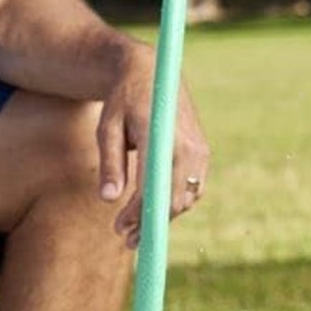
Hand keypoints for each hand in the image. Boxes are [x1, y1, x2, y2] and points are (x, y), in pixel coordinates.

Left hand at [95, 47, 210, 248]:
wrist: (153, 72)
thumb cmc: (124, 99)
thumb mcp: (108, 128)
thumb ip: (111, 163)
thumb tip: (109, 199)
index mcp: (163, 138)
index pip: (154, 189)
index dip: (138, 214)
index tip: (119, 229)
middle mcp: (189, 146)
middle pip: (174, 199)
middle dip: (151, 223)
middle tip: (126, 238)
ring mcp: (200, 149)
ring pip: (187, 196)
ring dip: (165, 216)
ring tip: (137, 230)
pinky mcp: (203, 151)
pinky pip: (194, 186)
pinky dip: (177, 202)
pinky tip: (156, 209)